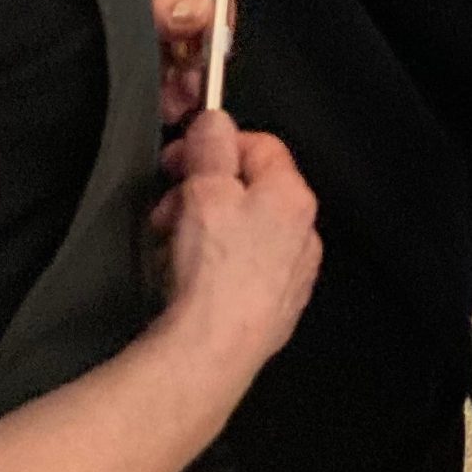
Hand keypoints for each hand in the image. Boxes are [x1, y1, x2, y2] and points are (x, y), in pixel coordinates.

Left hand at [127, 0, 229, 126]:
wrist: (1, 34)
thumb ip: (159, 7)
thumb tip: (202, 14)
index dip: (214, 0)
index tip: (214, 38)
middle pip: (195, 12)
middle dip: (199, 48)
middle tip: (197, 79)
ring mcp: (140, 22)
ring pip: (180, 47)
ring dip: (185, 76)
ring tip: (176, 101)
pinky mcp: (128, 55)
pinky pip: (161, 71)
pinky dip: (167, 90)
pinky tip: (163, 107)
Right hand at [149, 112, 320, 390]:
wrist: (213, 349)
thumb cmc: (213, 272)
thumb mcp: (205, 188)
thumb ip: (211, 146)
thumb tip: (215, 122)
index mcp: (293, 196)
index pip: (260, 146)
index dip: (215, 146)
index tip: (182, 158)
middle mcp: (302, 234)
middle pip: (248, 190)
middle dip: (201, 193)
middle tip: (169, 209)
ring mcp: (290, 275)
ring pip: (240, 232)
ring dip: (201, 231)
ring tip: (171, 250)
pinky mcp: (273, 309)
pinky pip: (239, 271)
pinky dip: (212, 267)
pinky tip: (186, 281)